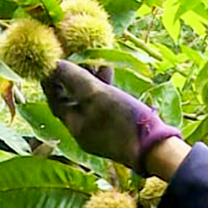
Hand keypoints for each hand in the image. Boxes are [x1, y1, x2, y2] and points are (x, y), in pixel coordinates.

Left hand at [41, 60, 181, 173]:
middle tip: (76, 58)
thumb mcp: (96, 94)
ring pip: (89, 101)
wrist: (156, 149)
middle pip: (71, 100)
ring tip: (97, 61)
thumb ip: (74, 78)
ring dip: (90, 81)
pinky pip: (104, 105)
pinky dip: (104, 90)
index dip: (52, 80)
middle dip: (73, 77)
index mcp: (74, 126)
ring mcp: (101, 131)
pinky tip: (111, 74)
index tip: (51, 62)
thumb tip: (56, 65)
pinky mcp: (117, 128)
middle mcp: (84, 130)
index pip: (54, 100)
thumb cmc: (123, 121)